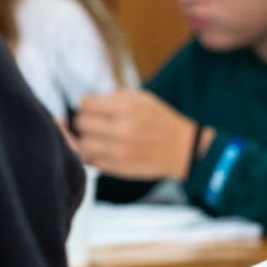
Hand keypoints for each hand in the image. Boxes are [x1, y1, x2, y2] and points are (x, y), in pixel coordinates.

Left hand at [76, 90, 198, 179]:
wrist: (185, 150)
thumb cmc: (162, 122)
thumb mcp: (143, 99)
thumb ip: (114, 98)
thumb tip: (85, 103)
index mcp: (127, 109)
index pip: (86, 104)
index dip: (86, 105)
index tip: (92, 108)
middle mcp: (122, 130)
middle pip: (81, 124)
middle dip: (86, 122)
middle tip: (95, 124)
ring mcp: (119, 152)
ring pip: (83, 145)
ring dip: (87, 140)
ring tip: (96, 138)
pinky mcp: (119, 168)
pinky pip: (92, 161)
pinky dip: (93, 155)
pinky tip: (104, 150)